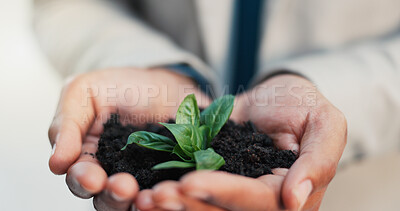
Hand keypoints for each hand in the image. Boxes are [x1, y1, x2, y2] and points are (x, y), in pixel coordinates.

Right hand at [48, 67, 210, 210]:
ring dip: (136, 201)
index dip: (83, 180)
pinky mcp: (167, 176)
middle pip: (105, 198)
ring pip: (133, 201)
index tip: (92, 178)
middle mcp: (112, 173)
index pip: (79, 177)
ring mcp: (142, 177)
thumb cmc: (117, 85)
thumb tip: (56, 164)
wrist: (159, 82)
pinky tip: (168, 191)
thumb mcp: (82, 92)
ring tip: (145, 195)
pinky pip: (164, 191)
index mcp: (86, 157)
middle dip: (112, 195)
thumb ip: (66, 125)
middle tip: (123, 187)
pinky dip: (165, 194)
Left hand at [139, 74, 346, 210]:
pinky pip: (192, 192)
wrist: (276, 96)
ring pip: (204, 207)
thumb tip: (296, 200)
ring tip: (143, 198)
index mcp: (288, 195)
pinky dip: (171, 194)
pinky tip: (144, 191)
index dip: (223, 193)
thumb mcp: (325, 124)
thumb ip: (319, 160)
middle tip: (155, 196)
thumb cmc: (304, 106)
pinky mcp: (214, 181)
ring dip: (174, 206)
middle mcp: (259, 202)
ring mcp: (234, 193)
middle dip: (189, 205)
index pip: (255, 201)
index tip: (189, 182)